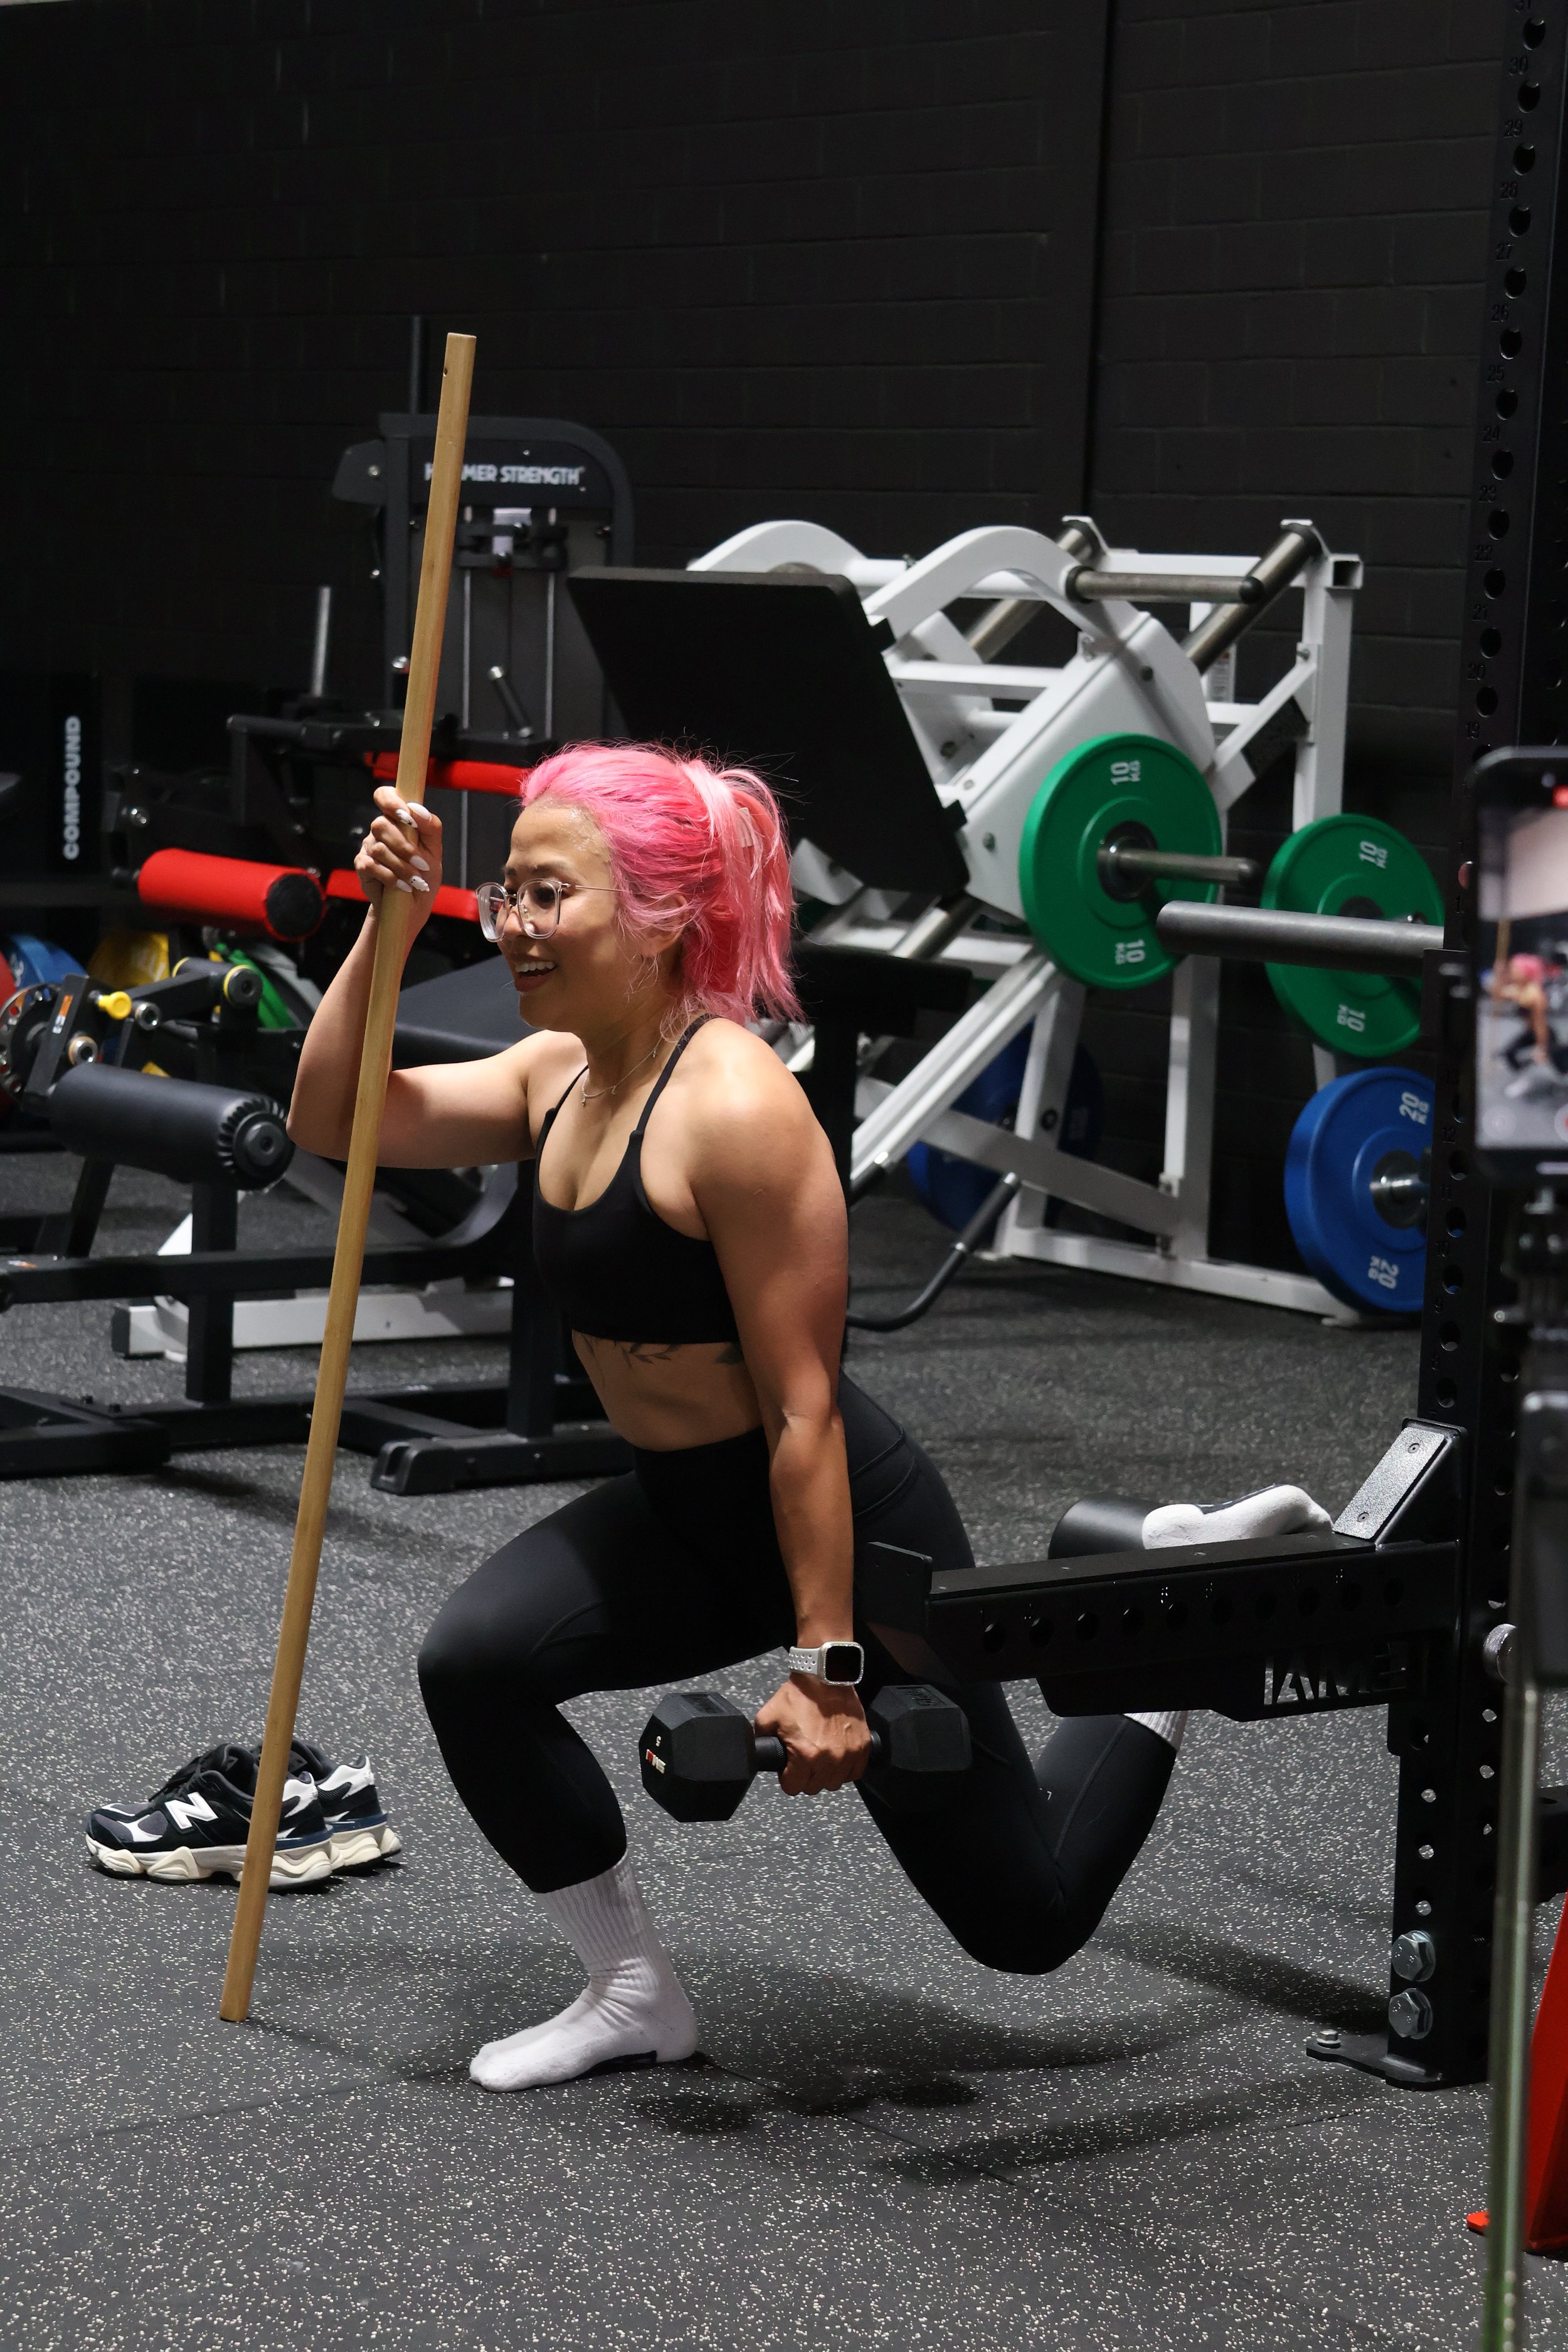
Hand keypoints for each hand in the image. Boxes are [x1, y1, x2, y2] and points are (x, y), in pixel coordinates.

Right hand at [354, 784, 443, 920]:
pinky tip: (402, 886)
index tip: (406, 816)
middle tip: (421, 865)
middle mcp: (380, 830)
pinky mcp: (361, 865)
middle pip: (381, 824)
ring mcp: (368, 846)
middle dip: (404, 847)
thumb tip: (417, 809)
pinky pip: (371, 865)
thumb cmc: (424, 874)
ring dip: (401, 866)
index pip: (385, 796)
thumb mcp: (435, 851)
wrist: (413, 905)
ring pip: (378, 848)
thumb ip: (431, 826)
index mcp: (397, 820)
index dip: (391, 801)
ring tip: (415, 880)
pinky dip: (390, 877)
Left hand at [755, 1676, 870, 1795]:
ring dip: (825, 1774)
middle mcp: (829, 1758)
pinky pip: (854, 1773)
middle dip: (805, 1777)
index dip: (787, 1778)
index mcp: (805, 1754)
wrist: (826, 1679)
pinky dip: (845, 1769)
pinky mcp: (862, 1747)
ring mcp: (848, 1754)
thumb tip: (758, 1750)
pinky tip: (836, 1758)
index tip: (788, 1770)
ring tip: (820, 1758)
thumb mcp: (768, 1716)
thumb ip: (761, 1738)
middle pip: (813, 1788)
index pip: (793, 1788)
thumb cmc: (801, 1695)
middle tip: (803, 1761)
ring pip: (834, 1783)